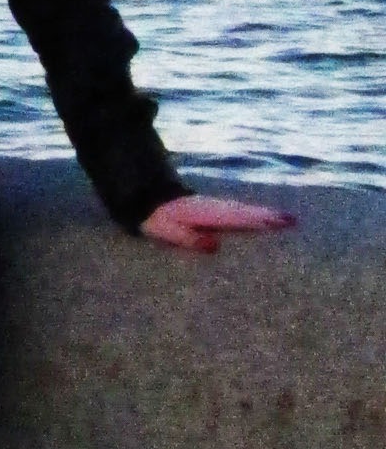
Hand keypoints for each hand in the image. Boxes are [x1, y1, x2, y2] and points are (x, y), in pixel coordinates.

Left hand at [140, 194, 295, 254]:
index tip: (278, 221)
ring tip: (290, 221)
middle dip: (271, 217)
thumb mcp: (168, 230)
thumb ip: (188, 238)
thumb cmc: (160, 220)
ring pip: (248, 213)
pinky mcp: (219, 214)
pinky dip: (257, 219)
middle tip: (295, 222)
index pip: (239, 218)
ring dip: (268, 216)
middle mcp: (219, 209)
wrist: (153, 202)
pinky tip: (267, 223)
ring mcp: (220, 209)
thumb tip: (214, 247)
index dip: (258, 221)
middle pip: (250, 213)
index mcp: (210, 214)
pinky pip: (242, 217)